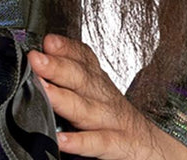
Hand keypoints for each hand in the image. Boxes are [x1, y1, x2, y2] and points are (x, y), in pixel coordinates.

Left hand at [27, 35, 186, 159]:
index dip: (66, 47)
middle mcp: (103, 95)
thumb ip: (68, 75)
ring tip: (44, 91)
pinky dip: (81, 141)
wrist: (151, 145)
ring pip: (85, 108)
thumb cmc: (112, 115)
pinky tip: (62, 140)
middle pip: (81, 78)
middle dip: (58, 67)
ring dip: (63, 98)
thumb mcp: (93, 89)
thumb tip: (35, 61)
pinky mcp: (118, 145)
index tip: (47, 41)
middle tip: (36, 59)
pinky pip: (98, 142)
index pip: (83, 57)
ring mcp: (111, 120)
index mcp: (97, 79)